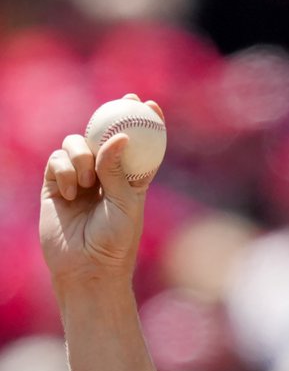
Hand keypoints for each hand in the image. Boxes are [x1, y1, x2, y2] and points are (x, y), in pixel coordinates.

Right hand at [39, 94, 162, 288]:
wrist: (86, 268)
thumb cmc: (114, 244)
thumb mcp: (124, 206)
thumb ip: (119, 172)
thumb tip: (120, 137)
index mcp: (130, 183)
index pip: (138, 148)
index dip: (144, 125)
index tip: (150, 105)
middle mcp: (105, 177)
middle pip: (105, 136)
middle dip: (112, 116)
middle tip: (123, 101)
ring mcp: (79, 179)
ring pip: (77, 143)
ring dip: (81, 155)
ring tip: (87, 183)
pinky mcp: (55, 184)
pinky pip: (57, 159)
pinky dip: (63, 170)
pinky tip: (70, 193)